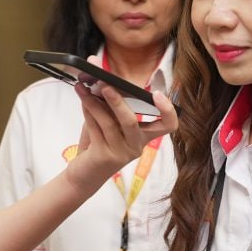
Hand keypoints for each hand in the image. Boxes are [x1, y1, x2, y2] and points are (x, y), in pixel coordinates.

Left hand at [65, 58, 176, 193]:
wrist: (84, 174)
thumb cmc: (99, 143)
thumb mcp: (109, 122)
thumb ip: (109, 104)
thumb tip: (100, 76)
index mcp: (144, 135)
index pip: (168, 125)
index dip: (168, 110)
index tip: (157, 94)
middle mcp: (136, 145)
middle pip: (131, 121)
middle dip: (117, 101)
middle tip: (105, 85)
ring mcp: (121, 153)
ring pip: (109, 123)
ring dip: (94, 103)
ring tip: (83, 89)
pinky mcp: (104, 157)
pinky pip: (96, 129)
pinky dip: (88, 113)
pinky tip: (83, 101)